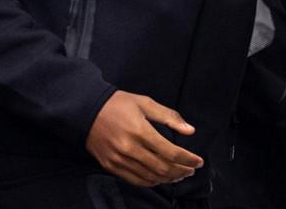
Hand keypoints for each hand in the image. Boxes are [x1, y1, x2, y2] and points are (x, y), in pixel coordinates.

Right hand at [85, 90, 203, 187]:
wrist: (87, 110)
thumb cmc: (118, 104)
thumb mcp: (145, 103)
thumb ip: (169, 117)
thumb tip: (190, 130)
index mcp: (140, 131)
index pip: (171, 152)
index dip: (188, 159)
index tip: (198, 161)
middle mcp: (130, 148)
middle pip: (162, 168)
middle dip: (181, 171)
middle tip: (191, 170)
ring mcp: (119, 160)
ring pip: (150, 177)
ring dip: (169, 179)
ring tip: (179, 175)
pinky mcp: (111, 166)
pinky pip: (135, 180)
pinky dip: (151, 182)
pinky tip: (160, 178)